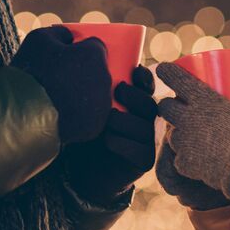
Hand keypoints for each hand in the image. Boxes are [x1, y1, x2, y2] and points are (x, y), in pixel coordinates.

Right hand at [10, 26, 111, 143]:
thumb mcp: (38, 40)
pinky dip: (81, 116)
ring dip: (84, 95)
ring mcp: (102, 105)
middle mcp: (105, 79)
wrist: (23, 116)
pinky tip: (62, 114)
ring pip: (97, 95)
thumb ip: (58, 33)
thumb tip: (67, 36)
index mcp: (94, 54)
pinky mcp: (95, 127)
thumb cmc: (31, 73)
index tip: (69, 56)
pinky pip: (91, 117)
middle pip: (99, 71)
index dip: (81, 50)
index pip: (96, 46)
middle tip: (61, 78)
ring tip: (59, 99)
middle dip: (84, 72)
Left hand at [60, 67, 157, 202]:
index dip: (144, 78)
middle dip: (133, 96)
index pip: (147, 86)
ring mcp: (147, 141)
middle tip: (117, 92)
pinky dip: (118, 142)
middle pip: (149, 104)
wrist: (79, 172)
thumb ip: (93, 89)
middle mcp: (145, 121)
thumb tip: (85, 57)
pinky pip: (137, 148)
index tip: (134, 71)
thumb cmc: (83, 134)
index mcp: (134, 104)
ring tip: (103, 123)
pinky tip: (106, 141)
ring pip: (142, 126)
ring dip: (120, 121)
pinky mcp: (144, 160)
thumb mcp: (88, 108)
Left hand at [154, 62, 229, 198]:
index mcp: (205, 99)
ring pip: (171, 135)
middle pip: (164, 107)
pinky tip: (196, 162)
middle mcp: (189, 118)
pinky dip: (186, 159)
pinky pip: (180, 159)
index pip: (177, 79)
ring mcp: (185, 142)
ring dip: (178, 134)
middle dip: (168, 106)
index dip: (167, 72)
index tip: (163, 69)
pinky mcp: (186, 164)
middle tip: (178, 109)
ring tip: (191, 138)